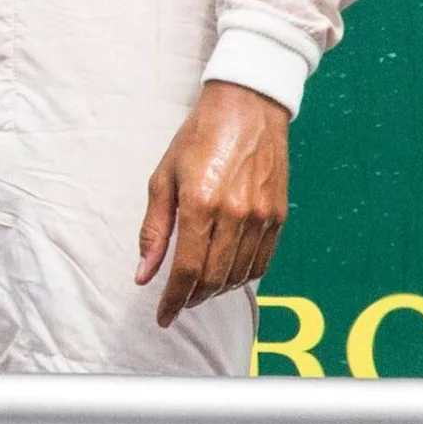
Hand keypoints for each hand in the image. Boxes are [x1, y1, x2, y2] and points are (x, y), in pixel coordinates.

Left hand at [134, 83, 292, 327]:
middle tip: (179, 300)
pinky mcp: (278, 215)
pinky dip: (243, 276)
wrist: (247, 107)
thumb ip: (154, 230)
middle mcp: (235, 214)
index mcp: (200, 203)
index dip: (173, 300)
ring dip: (217, 290)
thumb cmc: (200, 137)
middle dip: (193, 298)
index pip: (186, 270)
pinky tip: (227, 272)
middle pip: (214, 279)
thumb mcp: (164, 178)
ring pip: (239, 275)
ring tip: (200, 286)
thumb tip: (144, 274)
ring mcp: (261, 216)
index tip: (164, 316)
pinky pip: (262, 262)